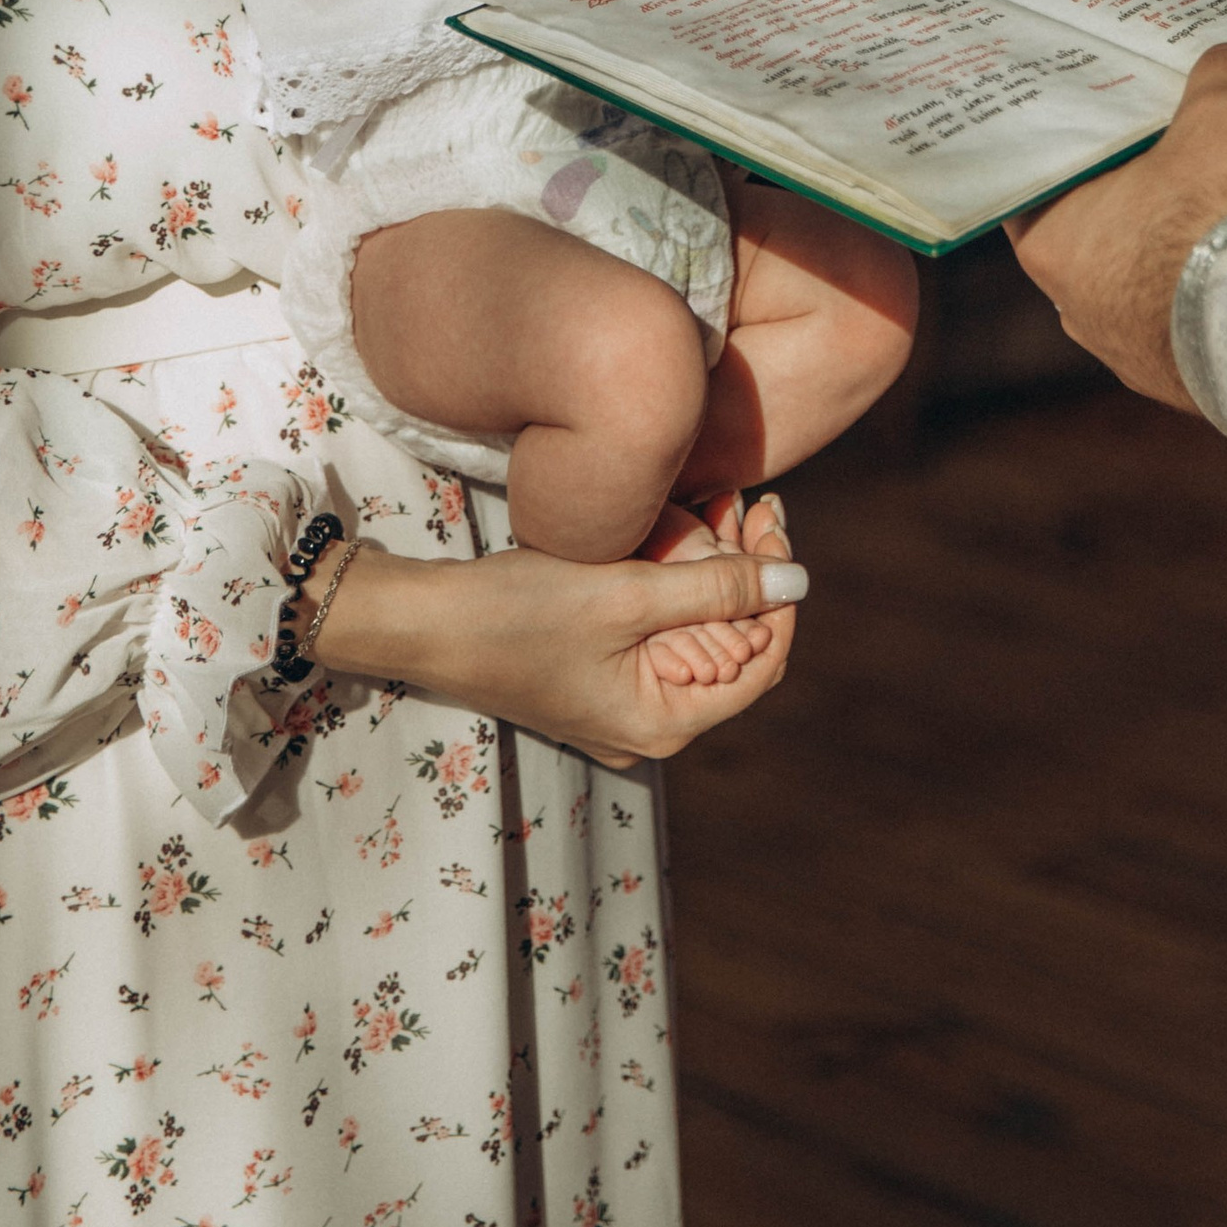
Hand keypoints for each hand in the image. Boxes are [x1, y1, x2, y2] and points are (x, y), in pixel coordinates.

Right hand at [313, 490, 805, 767]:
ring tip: (720, 504)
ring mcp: (624, 702)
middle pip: (735, 648)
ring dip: (716, 570)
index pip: (764, 663)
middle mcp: (651, 725)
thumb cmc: (517, 613)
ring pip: (699, 634)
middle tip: (748, 500)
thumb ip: (717, 587)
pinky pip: (662, 631)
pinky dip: (678, 582)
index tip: (774, 519)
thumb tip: (800, 579)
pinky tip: (679, 531)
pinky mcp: (600, 674)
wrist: (425, 622)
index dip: (781, 592)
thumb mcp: (625, 594)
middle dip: (749, 573)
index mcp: (665, 724)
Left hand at [1005, 43, 1226, 411]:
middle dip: (1132, 185)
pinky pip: (1187, 319)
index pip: (1038, 178)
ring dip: (1174, 243)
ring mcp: (1130, 351)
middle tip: (1168, 139)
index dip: (1069, 139)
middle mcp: (1076, 306)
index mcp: (1053, 243)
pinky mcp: (1186, 380)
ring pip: (1141, 277)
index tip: (1094, 112)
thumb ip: (1219, 78)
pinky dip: (1209, 288)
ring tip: (1221, 197)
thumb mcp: (1224, 116)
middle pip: (1093, 225)